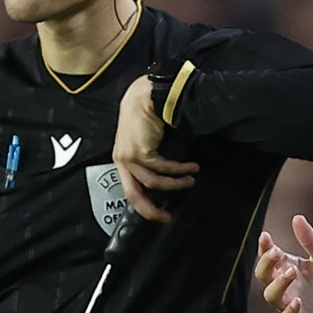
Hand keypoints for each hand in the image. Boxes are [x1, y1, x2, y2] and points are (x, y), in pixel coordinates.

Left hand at [113, 72, 197, 221]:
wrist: (147, 94)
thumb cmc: (147, 111)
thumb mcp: (145, 139)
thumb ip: (150, 157)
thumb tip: (167, 175)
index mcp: (122, 158)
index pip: (130, 188)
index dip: (144, 205)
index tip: (159, 212)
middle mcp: (122, 160)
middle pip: (134, 195)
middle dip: (151, 210)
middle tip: (166, 217)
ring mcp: (129, 157)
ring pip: (153, 182)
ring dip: (175, 183)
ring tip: (191, 179)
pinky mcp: (140, 152)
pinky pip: (162, 168)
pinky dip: (178, 170)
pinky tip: (190, 167)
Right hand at [255, 216, 312, 312]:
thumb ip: (311, 241)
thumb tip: (297, 218)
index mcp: (289, 267)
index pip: (269, 257)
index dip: (264, 247)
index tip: (265, 236)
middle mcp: (286, 285)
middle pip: (263, 275)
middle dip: (266, 264)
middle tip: (277, 253)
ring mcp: (291, 303)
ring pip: (271, 295)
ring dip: (278, 284)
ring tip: (291, 272)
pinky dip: (290, 310)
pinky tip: (297, 301)